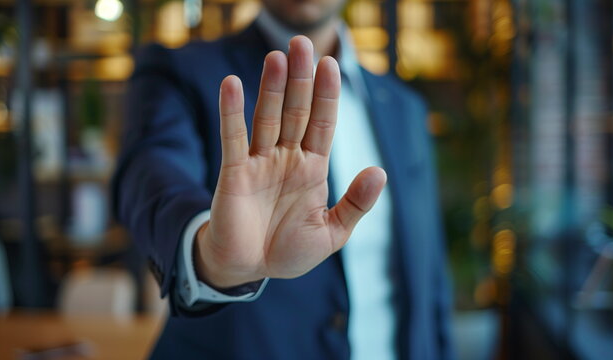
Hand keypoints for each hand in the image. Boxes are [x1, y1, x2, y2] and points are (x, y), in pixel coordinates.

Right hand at [195, 36, 386, 288]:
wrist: (249, 269)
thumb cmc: (288, 251)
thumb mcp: (332, 233)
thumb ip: (356, 204)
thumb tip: (380, 172)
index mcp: (312, 168)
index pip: (323, 123)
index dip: (327, 95)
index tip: (331, 64)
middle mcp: (287, 158)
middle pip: (297, 111)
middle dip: (301, 80)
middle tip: (302, 44)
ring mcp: (260, 163)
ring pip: (268, 117)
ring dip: (272, 88)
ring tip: (277, 56)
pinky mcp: (234, 172)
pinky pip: (233, 138)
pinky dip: (232, 112)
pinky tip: (232, 85)